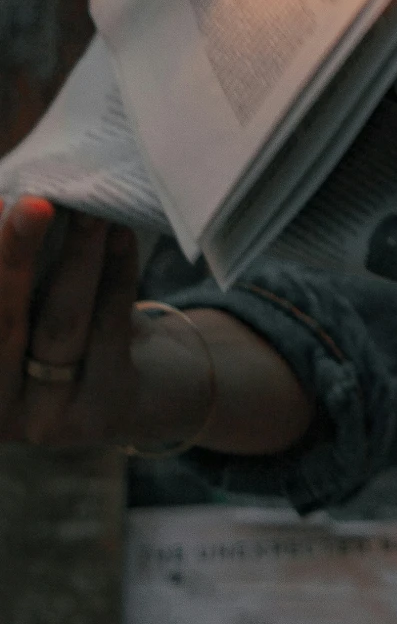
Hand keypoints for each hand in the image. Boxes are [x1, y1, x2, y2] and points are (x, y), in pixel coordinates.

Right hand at [1, 194, 313, 453]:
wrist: (155, 391)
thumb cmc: (77, 330)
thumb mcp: (35, 306)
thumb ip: (20, 273)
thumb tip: (5, 205)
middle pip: (2, 327)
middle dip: (15, 256)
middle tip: (33, 203)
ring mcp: (49, 421)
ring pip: (59, 326)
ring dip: (74, 258)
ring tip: (87, 209)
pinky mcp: (105, 414)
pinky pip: (109, 332)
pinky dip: (114, 276)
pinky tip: (120, 234)